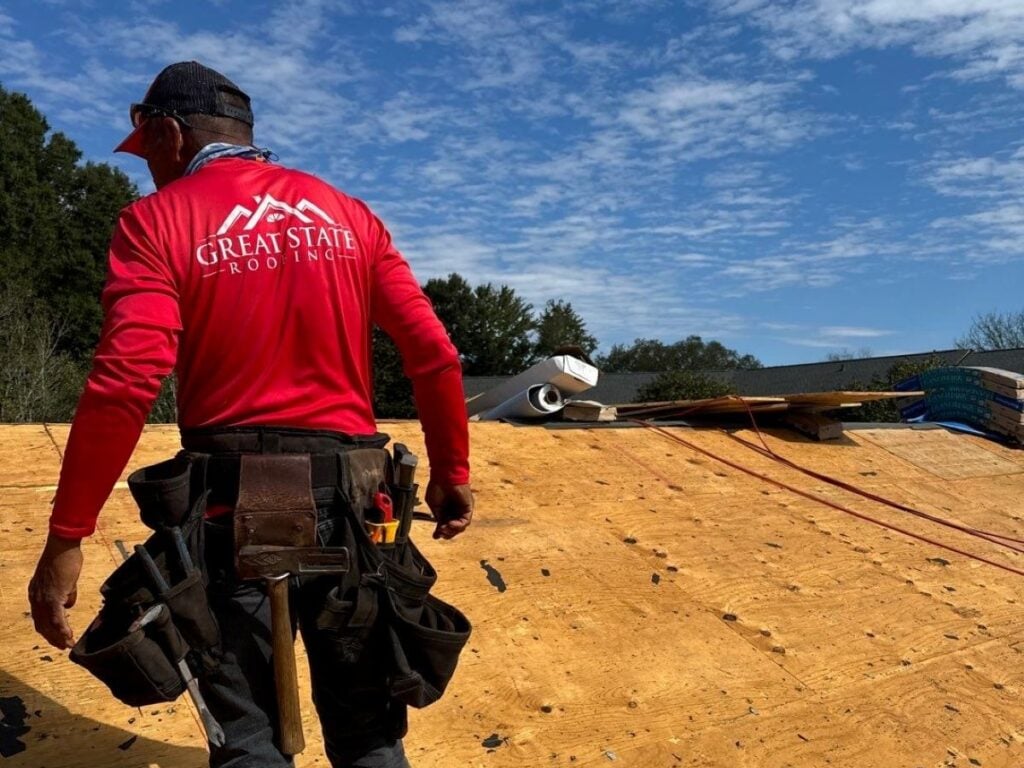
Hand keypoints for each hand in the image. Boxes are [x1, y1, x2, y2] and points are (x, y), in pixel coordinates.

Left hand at [28, 534, 83, 648]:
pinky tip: (68, 636)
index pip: (39, 617)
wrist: (62, 546)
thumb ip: (66, 593)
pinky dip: (62, 630)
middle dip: (52, 638)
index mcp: (36, 594)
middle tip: (62, 646)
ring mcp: (43, 598)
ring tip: (67, 644)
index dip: (47, 629)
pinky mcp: (54, 596)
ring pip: (48, 624)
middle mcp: (36, 598)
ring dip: (58, 637)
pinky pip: (56, 618)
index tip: (57, 637)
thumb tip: (68, 604)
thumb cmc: (64, 558)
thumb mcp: (64, 579)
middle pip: (41, 625)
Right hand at [425, 482, 473, 539]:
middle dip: (447, 533)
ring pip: (461, 527)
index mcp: (446, 510)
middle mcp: (455, 511)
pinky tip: (450, 524)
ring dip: (452, 530)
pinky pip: (466, 520)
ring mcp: (462, 510)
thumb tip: (440, 527)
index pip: (445, 525)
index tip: (435, 536)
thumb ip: (438, 517)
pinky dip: (459, 525)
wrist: (444, 475)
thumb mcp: (435, 506)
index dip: (441, 532)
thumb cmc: (437, 486)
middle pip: (454, 528)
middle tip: (440, 533)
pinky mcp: (468, 507)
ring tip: (445, 528)